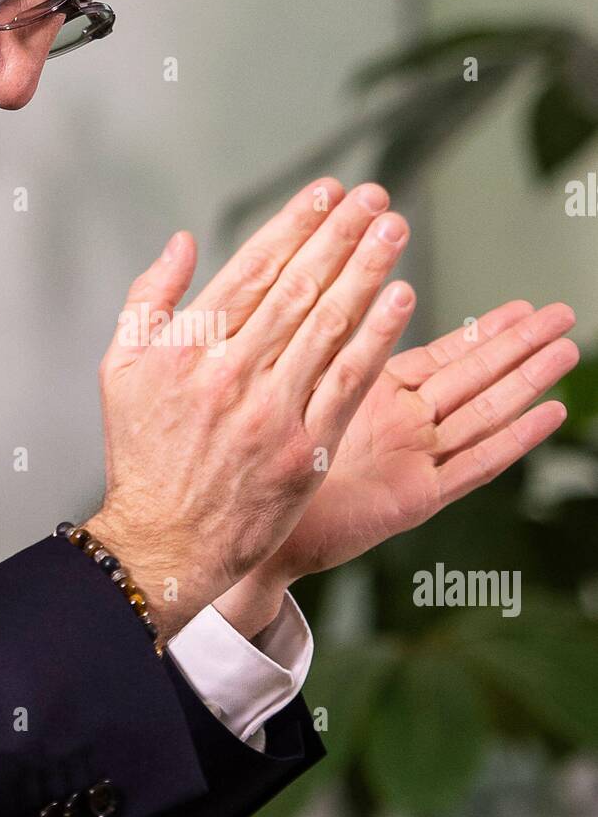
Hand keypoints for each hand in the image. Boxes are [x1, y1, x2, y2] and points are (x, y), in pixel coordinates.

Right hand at [87, 177, 415, 645]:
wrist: (163, 542)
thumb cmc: (141, 456)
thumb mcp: (119, 368)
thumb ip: (148, 298)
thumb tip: (182, 242)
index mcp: (187, 348)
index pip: (252, 269)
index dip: (295, 225)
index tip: (326, 193)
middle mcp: (230, 374)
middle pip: (298, 288)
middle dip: (340, 235)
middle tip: (373, 197)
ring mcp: (270, 413)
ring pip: (328, 327)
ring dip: (366, 271)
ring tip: (392, 230)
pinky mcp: (303, 451)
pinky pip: (347, 383)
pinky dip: (375, 338)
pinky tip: (398, 300)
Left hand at [257, 298, 577, 582]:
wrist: (250, 528)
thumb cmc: (261, 465)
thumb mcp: (290, 392)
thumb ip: (318, 349)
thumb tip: (319, 289)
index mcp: (375, 396)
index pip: (443, 354)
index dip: (483, 329)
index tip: (521, 304)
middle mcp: (403, 427)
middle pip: (475, 376)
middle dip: (520, 345)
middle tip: (563, 314)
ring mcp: (414, 461)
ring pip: (483, 411)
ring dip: (526, 380)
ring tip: (566, 349)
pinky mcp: (417, 498)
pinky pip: (474, 464)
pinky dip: (513, 438)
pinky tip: (549, 413)